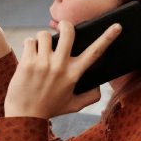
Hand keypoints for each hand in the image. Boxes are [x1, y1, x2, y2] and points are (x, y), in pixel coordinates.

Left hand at [3, 21, 121, 118]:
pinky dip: (30, 44)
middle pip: (68, 32)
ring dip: (43, 38)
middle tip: (62, 26)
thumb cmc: (49, 108)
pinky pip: (30, 41)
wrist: (24, 115)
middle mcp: (60, 66)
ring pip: (45, 34)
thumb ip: (91, 96)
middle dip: (65, 24)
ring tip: (41, 48)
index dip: (107, 37)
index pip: (95, 52)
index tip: (116, 26)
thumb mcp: (74, 105)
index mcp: (74, 74)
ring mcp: (43, 63)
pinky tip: (30, 54)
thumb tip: (99, 86)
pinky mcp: (27, 62)